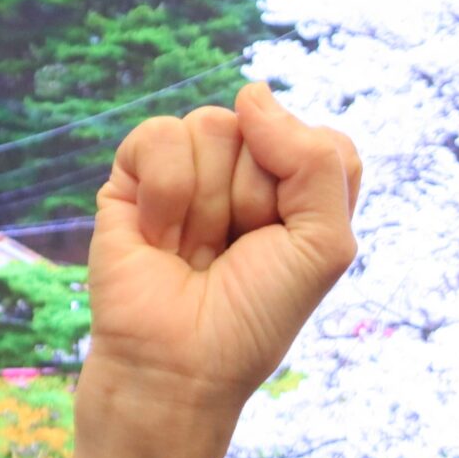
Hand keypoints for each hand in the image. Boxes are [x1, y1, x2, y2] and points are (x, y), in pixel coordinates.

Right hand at [82, 80, 362, 444]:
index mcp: (300, 190)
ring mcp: (190, 169)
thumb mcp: (325, 246)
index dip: (306, 188)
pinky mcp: (134, 174)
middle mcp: (247, 172)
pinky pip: (161, 135)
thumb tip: (252, 93)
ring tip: (194, 249)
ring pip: (214, 126)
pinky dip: (165, 192)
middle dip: (254, 199)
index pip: (323, 142)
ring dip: (209, 202)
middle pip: (265, 129)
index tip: (286, 242)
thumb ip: (318, 160)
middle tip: (234, 252)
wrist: (179, 364)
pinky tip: (158, 236)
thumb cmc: (254, 316)